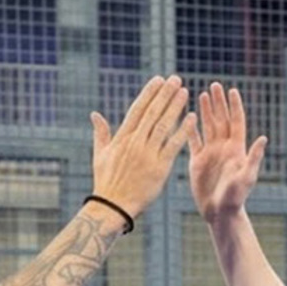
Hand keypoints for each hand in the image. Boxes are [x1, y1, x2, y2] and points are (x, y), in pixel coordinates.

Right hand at [89, 75, 193, 220]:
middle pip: (152, 112)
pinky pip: (173, 145)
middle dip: (165, 94)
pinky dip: (183, 130)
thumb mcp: (99, 155)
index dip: (149, 93)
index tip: (159, 80)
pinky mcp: (159, 167)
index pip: (138, 109)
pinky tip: (192, 117)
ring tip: (184, 91)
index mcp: (122, 138)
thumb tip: (94, 114)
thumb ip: (100, 133)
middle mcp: (135, 142)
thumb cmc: (106, 182)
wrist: (112, 206)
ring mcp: (148, 154)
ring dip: (175, 106)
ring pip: (164, 124)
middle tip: (175, 79)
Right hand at [187, 82, 267, 222]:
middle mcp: (223, 148)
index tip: (232, 90)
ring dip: (206, 111)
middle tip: (215, 85)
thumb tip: (263, 138)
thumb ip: (254, 157)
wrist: (220, 213)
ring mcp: (210, 153)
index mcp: (236, 149)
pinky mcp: (198, 162)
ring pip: (207, 127)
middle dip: (219, 102)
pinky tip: (187, 117)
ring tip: (202, 94)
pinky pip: (193, 141)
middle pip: (221, 119)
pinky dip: (190, 129)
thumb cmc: (236, 197)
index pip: (236, 121)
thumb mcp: (247, 177)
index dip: (234, 106)